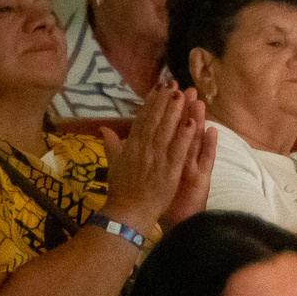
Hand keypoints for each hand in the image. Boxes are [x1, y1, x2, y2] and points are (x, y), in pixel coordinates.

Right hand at [102, 85, 208, 230]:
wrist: (127, 212)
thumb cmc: (121, 189)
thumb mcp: (114, 164)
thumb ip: (111, 145)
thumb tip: (104, 128)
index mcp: (132, 146)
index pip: (143, 119)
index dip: (152, 102)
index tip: (159, 86)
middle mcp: (143, 149)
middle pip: (155, 121)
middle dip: (164, 101)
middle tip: (173, 83)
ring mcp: (156, 159)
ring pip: (166, 131)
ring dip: (175, 112)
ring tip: (183, 94)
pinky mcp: (169, 171)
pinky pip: (178, 151)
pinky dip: (185, 136)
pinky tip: (193, 123)